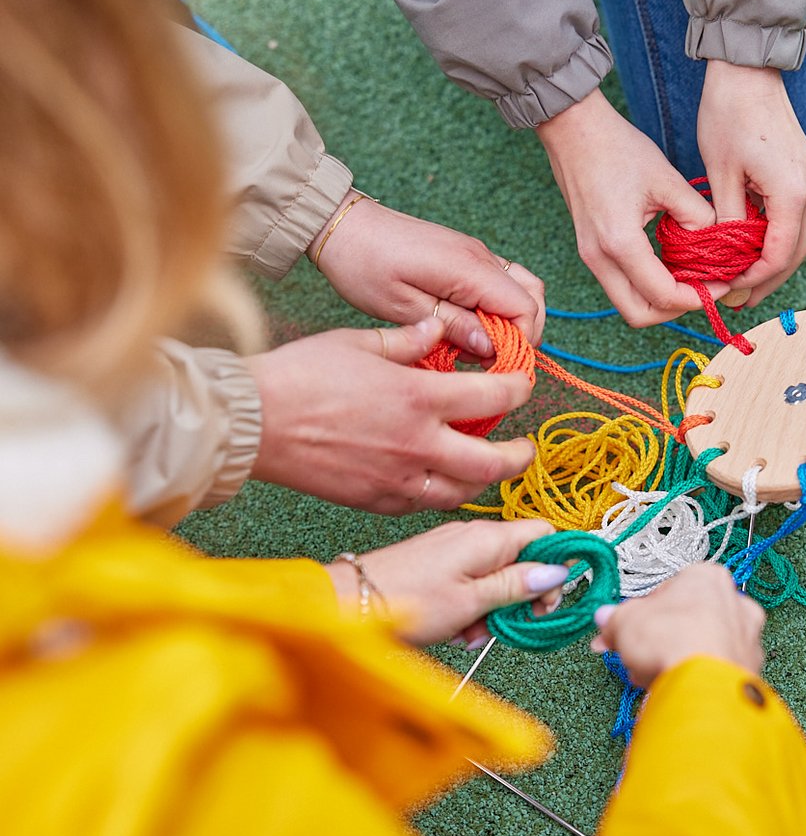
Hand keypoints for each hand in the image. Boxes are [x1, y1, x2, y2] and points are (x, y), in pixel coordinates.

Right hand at [246, 319, 534, 512]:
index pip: (494, 397)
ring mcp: (398, 479)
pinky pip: (424, 506)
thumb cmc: (300, 374)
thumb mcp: (359, 342)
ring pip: (462, 492)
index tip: (522, 385)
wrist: (252, 422)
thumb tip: (440, 329)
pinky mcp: (376, 501)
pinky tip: (441, 481)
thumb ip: (409, 340)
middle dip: (519, 456)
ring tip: (487, 469)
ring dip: (483, 482)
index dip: (518, 389)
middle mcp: (418, 444)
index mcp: (419, 397)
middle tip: (525, 449)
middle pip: (493, 463)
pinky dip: (441, 495)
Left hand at [312, 194, 544, 355]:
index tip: (492, 364)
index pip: (525, 308)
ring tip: (476, 343)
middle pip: (533, 297)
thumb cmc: (364, 266)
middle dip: (520, 333)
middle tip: (485, 358)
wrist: (343, 226)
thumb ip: (453, 326)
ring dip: (510, 320)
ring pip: (521, 288)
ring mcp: (476, 253)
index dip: (518, 342)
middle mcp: (480, 256)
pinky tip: (467, 324)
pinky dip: (496, 307)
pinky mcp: (466, 255)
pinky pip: (500, 282)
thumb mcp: (403, 307)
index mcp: (469, 268)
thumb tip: (492, 346)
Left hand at [325, 519, 560, 644]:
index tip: (549, 599)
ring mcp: (456, 548)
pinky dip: (474, 606)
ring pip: (499, 575)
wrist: (350, 604)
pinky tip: (459, 628)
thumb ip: (518, 585)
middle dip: (524, 596)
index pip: (545, 534)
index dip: (556, 566)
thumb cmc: (407, 601)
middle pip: (524, 559)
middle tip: (513, 623)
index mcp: (488, 537)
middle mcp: (474, 535)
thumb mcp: (473, 601)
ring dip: (497, 607)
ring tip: (475, 633)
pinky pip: (474, 581)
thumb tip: (557, 572)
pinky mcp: (440, 563)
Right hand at [535, 90, 721, 326]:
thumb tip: (715, 242)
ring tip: (691, 277)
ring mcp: (590, 257)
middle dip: (676, 310)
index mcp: (620, 243)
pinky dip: (647, 285)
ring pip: (628, 303)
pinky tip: (670, 263)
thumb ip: (696, 215)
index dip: (698, 297)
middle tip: (706, 289)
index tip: (723, 284)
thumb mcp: (667, 179)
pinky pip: (620, 285)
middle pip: (640, 314)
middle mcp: (600, 258)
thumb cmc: (617, 147)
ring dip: (661, 299)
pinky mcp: (590, 250)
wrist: (573, 129)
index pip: (663, 295)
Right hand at [589, 561, 764, 688]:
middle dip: (660, 639)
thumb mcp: (624, 621)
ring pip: (703, 645)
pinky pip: (716, 670)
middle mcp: (735, 601)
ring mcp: (747, 637)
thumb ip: (614, 619)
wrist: (702, 684)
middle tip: (636, 654)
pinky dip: (697, 678)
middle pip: (687, 618)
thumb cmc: (670, 638)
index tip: (628, 629)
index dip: (642, 614)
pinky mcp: (751, 670)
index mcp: (707, 576)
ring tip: (652, 674)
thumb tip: (606, 619)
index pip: (668, 591)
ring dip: (677, 658)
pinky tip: (676, 687)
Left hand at [697, 62, 805, 307]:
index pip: (779, 254)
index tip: (730, 291)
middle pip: (797, 252)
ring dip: (775, 262)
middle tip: (740, 300)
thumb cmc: (728, 115)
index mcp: (792, 191)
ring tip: (746, 283)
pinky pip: (796, 218)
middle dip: (769, 279)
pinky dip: (777, 239)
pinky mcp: (805, 172)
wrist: (747, 72)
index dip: (755, 279)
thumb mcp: (721, 174)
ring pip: (800, 237)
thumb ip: (729, 220)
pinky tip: (754, 251)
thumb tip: (728, 257)